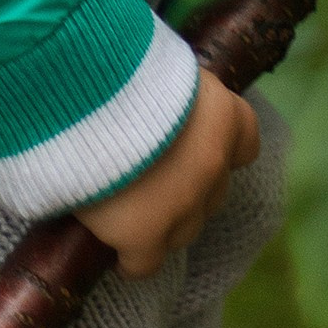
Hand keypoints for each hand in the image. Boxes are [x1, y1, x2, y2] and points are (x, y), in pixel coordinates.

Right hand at [72, 69, 259, 277]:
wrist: (81, 93)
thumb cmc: (112, 63)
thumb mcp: (156, 63)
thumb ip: (171, 90)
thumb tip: (156, 97)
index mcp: (223, 115)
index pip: (245, 142)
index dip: (220, 146)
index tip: (191, 143)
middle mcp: (213, 164)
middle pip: (212, 192)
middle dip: (187, 186)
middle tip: (149, 174)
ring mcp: (182, 205)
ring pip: (183, 231)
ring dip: (163, 222)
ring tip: (128, 210)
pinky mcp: (144, 235)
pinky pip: (143, 263)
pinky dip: (130, 259)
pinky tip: (112, 247)